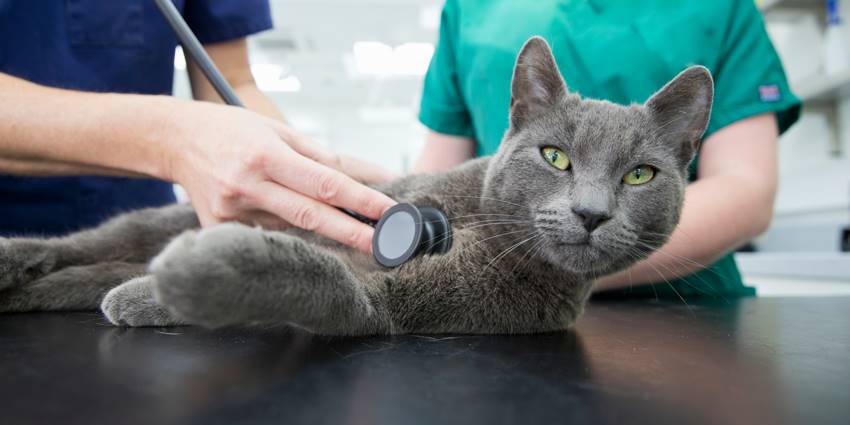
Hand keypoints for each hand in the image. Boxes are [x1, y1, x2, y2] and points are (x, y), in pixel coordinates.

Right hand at [164, 100, 396, 252]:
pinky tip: (280, 216)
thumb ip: (326, 157)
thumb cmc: (234, 131)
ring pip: (290, 228)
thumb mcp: (280, 131)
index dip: (360, 200)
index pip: (324, 183)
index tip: (388, 212)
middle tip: (385, 245)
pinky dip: (283, 229)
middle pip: (311, 216)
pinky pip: (266, 234)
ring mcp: (231, 212)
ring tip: (336, 223)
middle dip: (352, 233)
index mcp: (266, 156)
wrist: (176, 140)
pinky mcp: (219, 229)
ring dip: (318, 229)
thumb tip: (373, 175)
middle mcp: (247, 186)